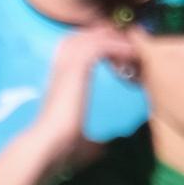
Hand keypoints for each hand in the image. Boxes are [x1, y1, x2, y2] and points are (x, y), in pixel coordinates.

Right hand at [23, 25, 136, 170]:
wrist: (51, 142)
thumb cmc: (62, 144)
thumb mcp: (82, 138)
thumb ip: (92, 138)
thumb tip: (103, 148)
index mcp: (60, 79)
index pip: (75, 48)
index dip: (97, 45)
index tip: (119, 53)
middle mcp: (60, 66)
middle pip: (82, 36)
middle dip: (105, 36)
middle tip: (127, 43)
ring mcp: (66, 64)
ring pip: (90, 37)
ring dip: (113, 39)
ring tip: (131, 46)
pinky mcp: (76, 67)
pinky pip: (99, 46)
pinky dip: (116, 47)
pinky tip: (131, 54)